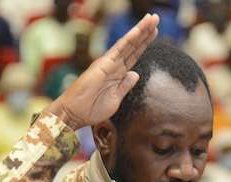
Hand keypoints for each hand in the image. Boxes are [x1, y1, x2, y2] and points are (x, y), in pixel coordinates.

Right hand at [44, 13, 158, 129]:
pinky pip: (118, 50)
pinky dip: (129, 40)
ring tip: (152, 19)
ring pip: (128, 44)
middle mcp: (114, 65)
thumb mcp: (116, 99)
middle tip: (156, 18)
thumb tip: (135, 74)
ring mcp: (108, 63)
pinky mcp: (103, 64)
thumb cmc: (92, 108)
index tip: (155, 31)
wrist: (74, 114)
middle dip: (145, 32)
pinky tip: (138, 31)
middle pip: (133, 45)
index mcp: (118, 73)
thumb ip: (125, 85)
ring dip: (140, 31)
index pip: (134, 54)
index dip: (145, 42)